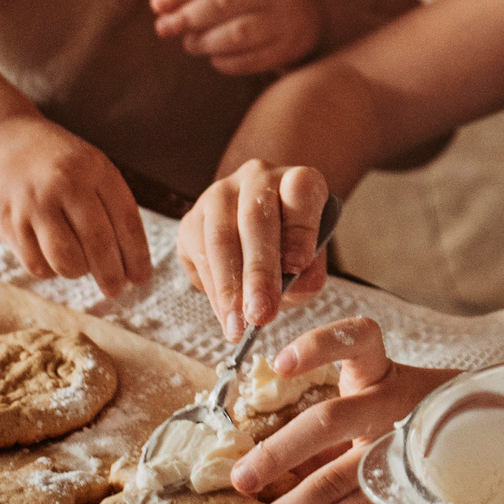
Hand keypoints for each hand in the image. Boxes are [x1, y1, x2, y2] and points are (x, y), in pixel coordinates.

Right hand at [0, 115, 152, 295]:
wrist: (0, 140)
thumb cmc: (57, 162)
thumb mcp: (91, 167)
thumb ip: (111, 205)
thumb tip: (131, 262)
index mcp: (95, 170)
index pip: (126, 220)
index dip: (137, 255)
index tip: (142, 279)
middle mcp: (65, 185)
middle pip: (98, 244)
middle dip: (112, 274)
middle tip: (116, 290)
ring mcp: (34, 204)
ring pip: (66, 260)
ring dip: (78, 272)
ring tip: (80, 267)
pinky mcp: (8, 222)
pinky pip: (36, 264)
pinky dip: (49, 270)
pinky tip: (52, 259)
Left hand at [148, 0, 321, 75]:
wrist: (307, 16)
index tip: (157, 3)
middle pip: (226, 1)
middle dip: (188, 16)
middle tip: (163, 28)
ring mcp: (288, 17)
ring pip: (239, 33)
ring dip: (205, 41)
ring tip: (190, 44)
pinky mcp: (290, 46)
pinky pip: (252, 59)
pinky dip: (226, 61)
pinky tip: (215, 58)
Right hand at [178, 157, 331, 337]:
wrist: (255, 234)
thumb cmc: (290, 247)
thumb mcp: (311, 260)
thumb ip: (310, 273)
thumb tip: (298, 283)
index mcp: (297, 180)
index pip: (300, 190)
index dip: (299, 227)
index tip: (299, 265)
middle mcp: (258, 178)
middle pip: (256, 220)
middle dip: (259, 272)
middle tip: (262, 313)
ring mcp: (220, 194)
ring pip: (221, 237)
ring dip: (229, 287)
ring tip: (239, 325)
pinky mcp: (192, 218)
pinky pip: (198, 254)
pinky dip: (213, 291)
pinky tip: (225, 316)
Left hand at [226, 316, 454, 503]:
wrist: (480, 430)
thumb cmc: (403, 413)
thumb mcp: (371, 399)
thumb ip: (325, 423)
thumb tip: (256, 458)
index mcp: (378, 372)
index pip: (356, 341)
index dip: (319, 346)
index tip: (280, 363)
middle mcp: (391, 404)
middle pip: (330, 421)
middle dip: (279, 452)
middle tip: (241, 479)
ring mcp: (400, 445)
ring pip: (340, 475)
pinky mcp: (413, 482)